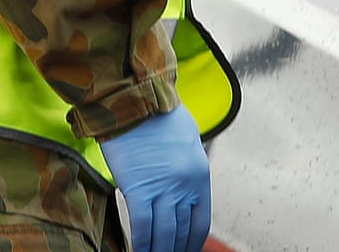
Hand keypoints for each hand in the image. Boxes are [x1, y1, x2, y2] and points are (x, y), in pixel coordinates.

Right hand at [100, 105, 209, 251]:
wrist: (139, 101)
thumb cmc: (162, 119)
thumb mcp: (188, 144)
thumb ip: (187, 173)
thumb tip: (182, 196)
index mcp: (200, 175)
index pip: (200, 222)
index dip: (192, 244)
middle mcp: (186, 185)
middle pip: (181, 232)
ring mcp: (163, 188)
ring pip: (163, 235)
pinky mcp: (138, 188)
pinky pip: (142, 226)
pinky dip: (140, 245)